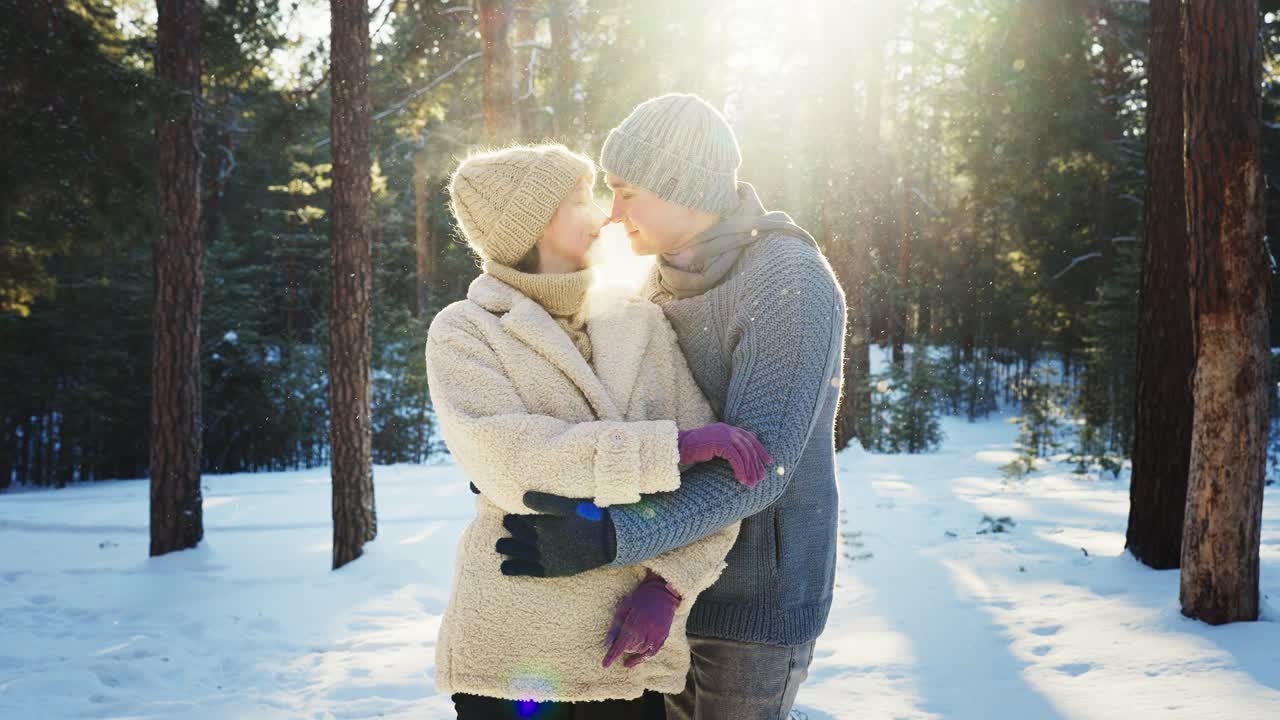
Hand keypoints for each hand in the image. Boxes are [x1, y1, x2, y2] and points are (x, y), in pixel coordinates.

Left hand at [495, 491, 616, 576]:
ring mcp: (547, 558)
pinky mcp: (553, 570)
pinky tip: (505, 568)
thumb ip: (546, 501)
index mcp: (545, 526)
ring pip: (520, 553)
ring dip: (508, 549)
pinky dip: (515, 569)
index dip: (514, 518)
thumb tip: (523, 497)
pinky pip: (529, 570)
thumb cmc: (591, 519)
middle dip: (511, 530)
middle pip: (520, 536)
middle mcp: (542, 543)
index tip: (508, 514)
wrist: (610, 542)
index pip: (522, 521)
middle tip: (504, 524)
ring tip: (499, 546)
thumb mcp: (570, 505)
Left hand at [603, 570, 680, 668]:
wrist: (662, 593)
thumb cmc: (639, 599)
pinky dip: (641, 658)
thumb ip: (615, 626)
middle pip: (630, 648)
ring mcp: (657, 635)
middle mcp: (647, 630)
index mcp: (636, 621)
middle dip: (622, 646)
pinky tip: (631, 661)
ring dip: (631, 650)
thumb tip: (607, 644)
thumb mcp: (624, 608)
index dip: (612, 655)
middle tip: (619, 638)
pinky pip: (651, 653)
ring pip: (640, 651)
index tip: (604, 665)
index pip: (622, 643)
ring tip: (628, 641)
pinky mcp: (663, 637)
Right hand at [677, 423, 773, 487]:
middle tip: (761, 478)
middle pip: (749, 448)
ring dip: (749, 471)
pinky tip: (742, 480)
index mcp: (729, 428)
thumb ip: (729, 445)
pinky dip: (741, 471)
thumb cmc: (695, 448)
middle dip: (756, 464)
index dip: (761, 450)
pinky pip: (736, 459)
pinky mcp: (721, 443)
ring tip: (752, 484)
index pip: (750, 438)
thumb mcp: (715, 445)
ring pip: (744, 454)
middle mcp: (729, 430)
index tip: (769, 462)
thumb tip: (743, 453)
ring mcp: (725, 435)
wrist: (680, 446)